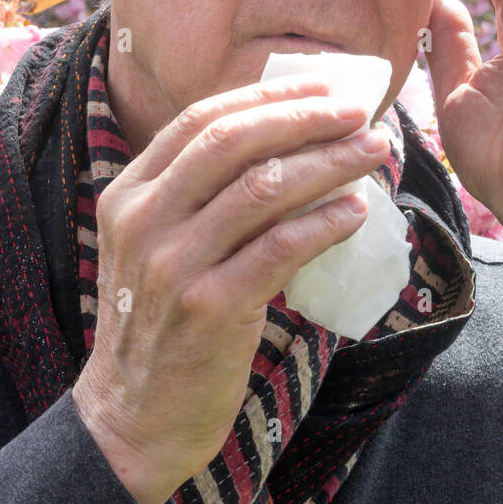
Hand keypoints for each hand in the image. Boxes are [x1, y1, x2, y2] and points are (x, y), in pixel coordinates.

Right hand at [71, 75, 389, 503]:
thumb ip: (202, 196)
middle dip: (305, 117)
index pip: (202, 119)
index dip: (268, 96)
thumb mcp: (157, 245)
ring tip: (373, 151)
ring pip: (262, 188)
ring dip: (328, 162)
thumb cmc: (163, 322)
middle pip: (233, 141)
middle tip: (360, 110)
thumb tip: (293, 143)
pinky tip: (356, 211)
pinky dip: (324, 222)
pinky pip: (279, 248)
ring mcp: (173, 263)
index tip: (323, 86)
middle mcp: (144, 219)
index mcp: (129, 192)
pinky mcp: (208, 308)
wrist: (134, 417)